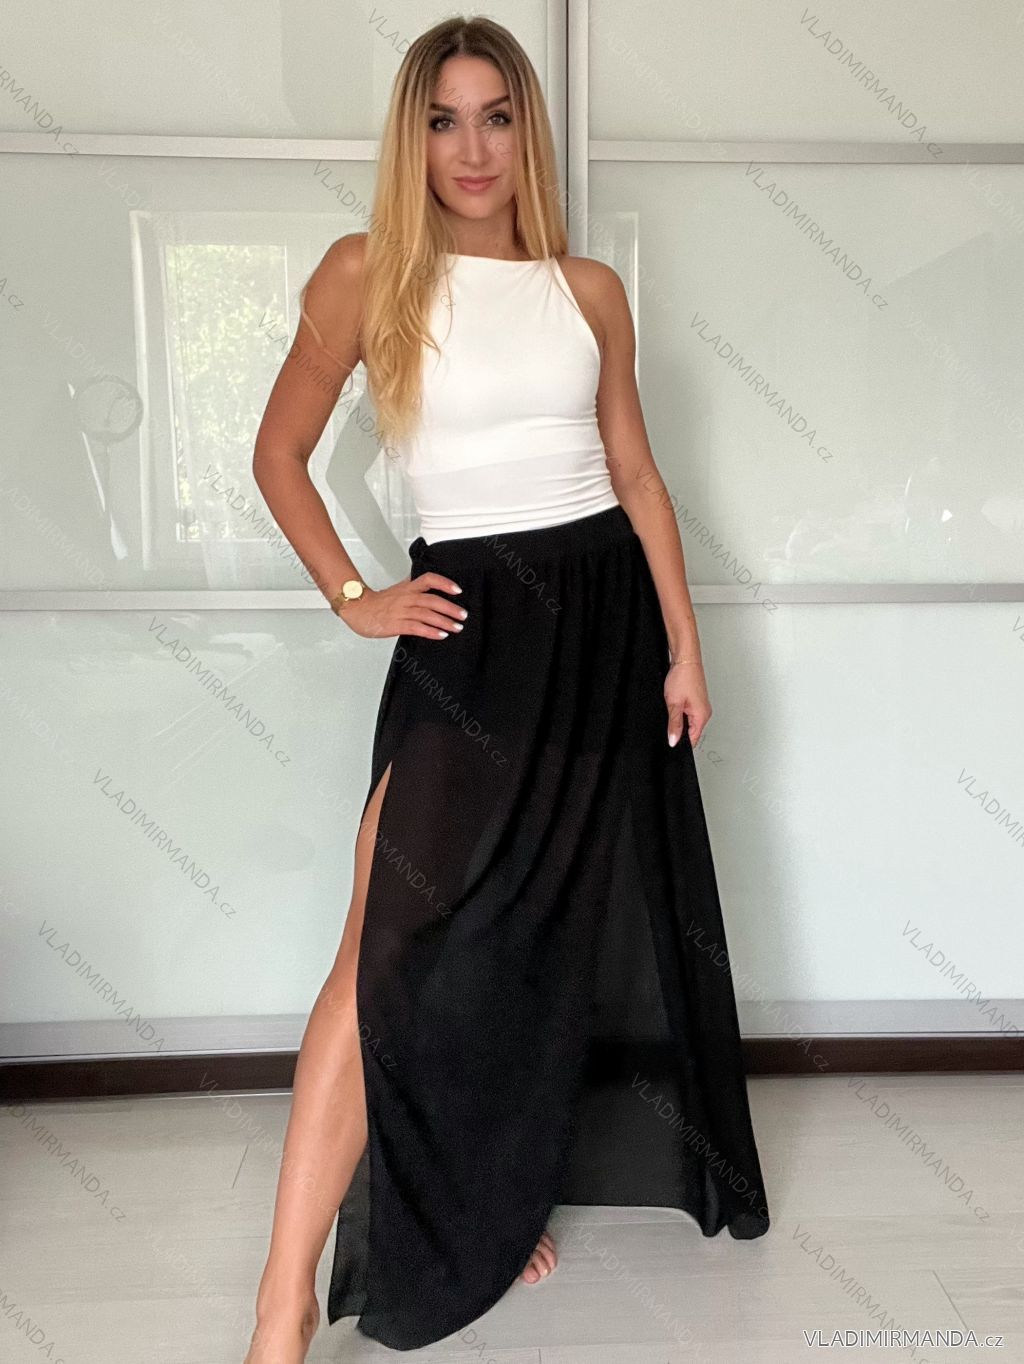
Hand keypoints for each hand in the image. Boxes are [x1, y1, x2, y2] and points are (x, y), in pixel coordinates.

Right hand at [337, 572, 467, 640]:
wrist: (358, 609)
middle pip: (432, 599)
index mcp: (408, 587)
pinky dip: (430, 632)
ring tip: (457, 627)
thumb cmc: (378, 602)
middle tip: (463, 615)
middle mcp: (406, 598)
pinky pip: (416, 628)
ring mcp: (401, 611)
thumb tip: (430, 583)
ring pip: (426, 614)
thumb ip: (413, 586)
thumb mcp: (398, 590)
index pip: (429, 579)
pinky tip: (440, 635)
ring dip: (444, 621)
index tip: (458, 590)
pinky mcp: (396, 625)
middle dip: (450, 608)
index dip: (444, 583)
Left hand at [665, 660, 710, 747]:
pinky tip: (675, 703)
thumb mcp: (674, 704)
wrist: (685, 660)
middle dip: (678, 730)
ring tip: (673, 706)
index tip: (671, 740)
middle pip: (691, 732)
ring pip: (689, 722)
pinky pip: (688, 713)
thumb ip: (674, 725)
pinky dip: (680, 711)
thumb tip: (673, 740)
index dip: (680, 742)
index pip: (693, 739)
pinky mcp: (696, 700)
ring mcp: (701, 706)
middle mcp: (704, 712)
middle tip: (669, 719)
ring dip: (679, 719)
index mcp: (702, 716)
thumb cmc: (682, 677)